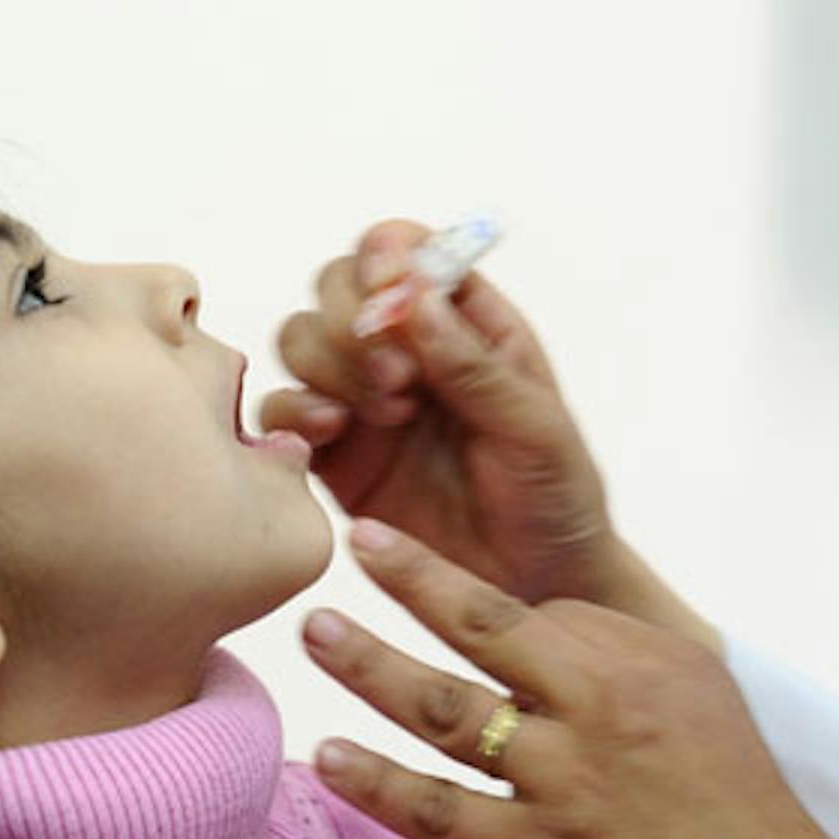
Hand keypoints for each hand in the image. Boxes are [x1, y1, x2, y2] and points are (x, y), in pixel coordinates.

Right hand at [266, 222, 702, 637]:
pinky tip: (331, 435)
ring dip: (328, 362)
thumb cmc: (555, 498)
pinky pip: (283, 411)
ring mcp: (364, 400)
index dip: (385, 258)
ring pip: (302, 338)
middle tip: (396, 377)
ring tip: (386, 412)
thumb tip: (417, 296)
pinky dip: (294, 411)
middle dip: (352, 319)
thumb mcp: (535, 428)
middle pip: (339, 286)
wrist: (536, 587)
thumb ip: (475, 365)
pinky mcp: (333, 456)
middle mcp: (408, 349)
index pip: (405, 251)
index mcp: (467, 322)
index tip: (390, 295)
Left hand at [302, 519, 838, 838]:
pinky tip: (331, 759)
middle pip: (488, 623)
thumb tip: (558, 671)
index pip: (549, 611)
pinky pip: (439, 809)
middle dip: (413, 575)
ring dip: (369, 663)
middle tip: (355, 533)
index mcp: (657, 663)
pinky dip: (376, 781)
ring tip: (315, 630)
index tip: (425, 564)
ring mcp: (573, 780)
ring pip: (445, 705)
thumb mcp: (713, 732)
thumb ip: (636, 693)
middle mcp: (612, 703)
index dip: (482, 595)